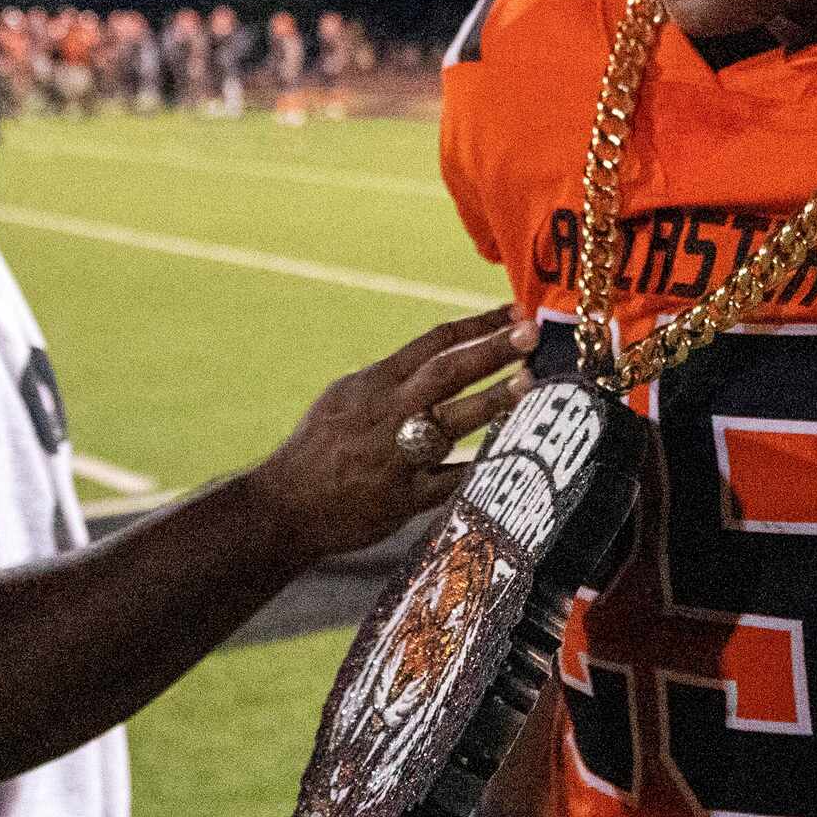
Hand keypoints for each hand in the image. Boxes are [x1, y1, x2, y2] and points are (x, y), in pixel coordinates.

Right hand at [245, 306, 539, 561]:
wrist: (285, 505)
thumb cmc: (318, 446)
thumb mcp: (346, 397)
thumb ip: (391, 378)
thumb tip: (435, 357)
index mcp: (375, 384)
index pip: (433, 342)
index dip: (477, 324)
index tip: (513, 311)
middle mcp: (388, 413)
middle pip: (447, 373)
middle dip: (492, 350)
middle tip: (531, 333)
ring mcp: (396, 456)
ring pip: (454, 422)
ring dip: (494, 402)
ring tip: (531, 385)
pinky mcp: (403, 499)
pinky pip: (451, 481)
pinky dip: (479, 468)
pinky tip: (513, 454)